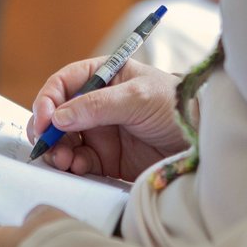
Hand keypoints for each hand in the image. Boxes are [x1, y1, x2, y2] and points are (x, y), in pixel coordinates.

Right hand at [29, 58, 186, 180]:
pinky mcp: (107, 159)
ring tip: (64, 162)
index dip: (47, 101)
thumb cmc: (175, 105)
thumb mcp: (138, 97)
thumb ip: (98, 105)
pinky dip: (73, 167)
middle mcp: (96, 104)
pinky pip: (80, 163)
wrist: (203, 137)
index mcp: (102, 78)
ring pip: (65, 142)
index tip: (44, 121)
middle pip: (57, 117)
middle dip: (48, 132)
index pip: (62, 85)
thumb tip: (59, 117)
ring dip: (58, 152)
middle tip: (47, 148)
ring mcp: (101, 132)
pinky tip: (78, 169)